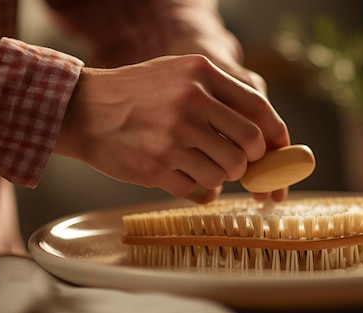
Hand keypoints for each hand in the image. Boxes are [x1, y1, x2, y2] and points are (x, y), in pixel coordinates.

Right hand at [55, 55, 289, 202]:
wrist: (83, 110)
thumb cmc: (138, 94)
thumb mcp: (179, 75)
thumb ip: (220, 97)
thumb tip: (263, 137)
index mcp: (201, 74)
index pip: (259, 109)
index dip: (276, 136)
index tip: (278, 151)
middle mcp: (190, 102)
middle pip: (250, 146)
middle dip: (250, 162)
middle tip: (238, 163)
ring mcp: (173, 136)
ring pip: (226, 172)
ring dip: (221, 176)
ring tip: (201, 165)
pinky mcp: (157, 166)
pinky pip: (198, 189)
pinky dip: (198, 188)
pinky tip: (179, 173)